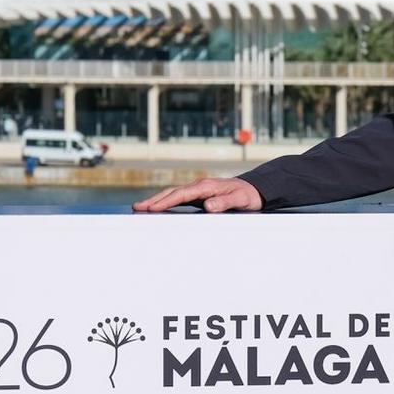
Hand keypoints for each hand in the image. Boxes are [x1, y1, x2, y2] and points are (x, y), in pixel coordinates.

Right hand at [132, 177, 263, 212]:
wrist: (256, 188)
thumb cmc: (248, 195)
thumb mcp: (240, 200)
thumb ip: (224, 202)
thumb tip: (208, 206)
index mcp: (206, 186)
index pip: (181, 194)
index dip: (165, 201)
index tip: (151, 208)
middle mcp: (200, 186)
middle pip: (172, 192)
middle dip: (154, 200)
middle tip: (137, 208)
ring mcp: (199, 189)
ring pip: (174, 194)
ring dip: (157, 200)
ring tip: (141, 207)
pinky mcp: (200, 194)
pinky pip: (180, 197)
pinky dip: (167, 201)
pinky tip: (159, 207)